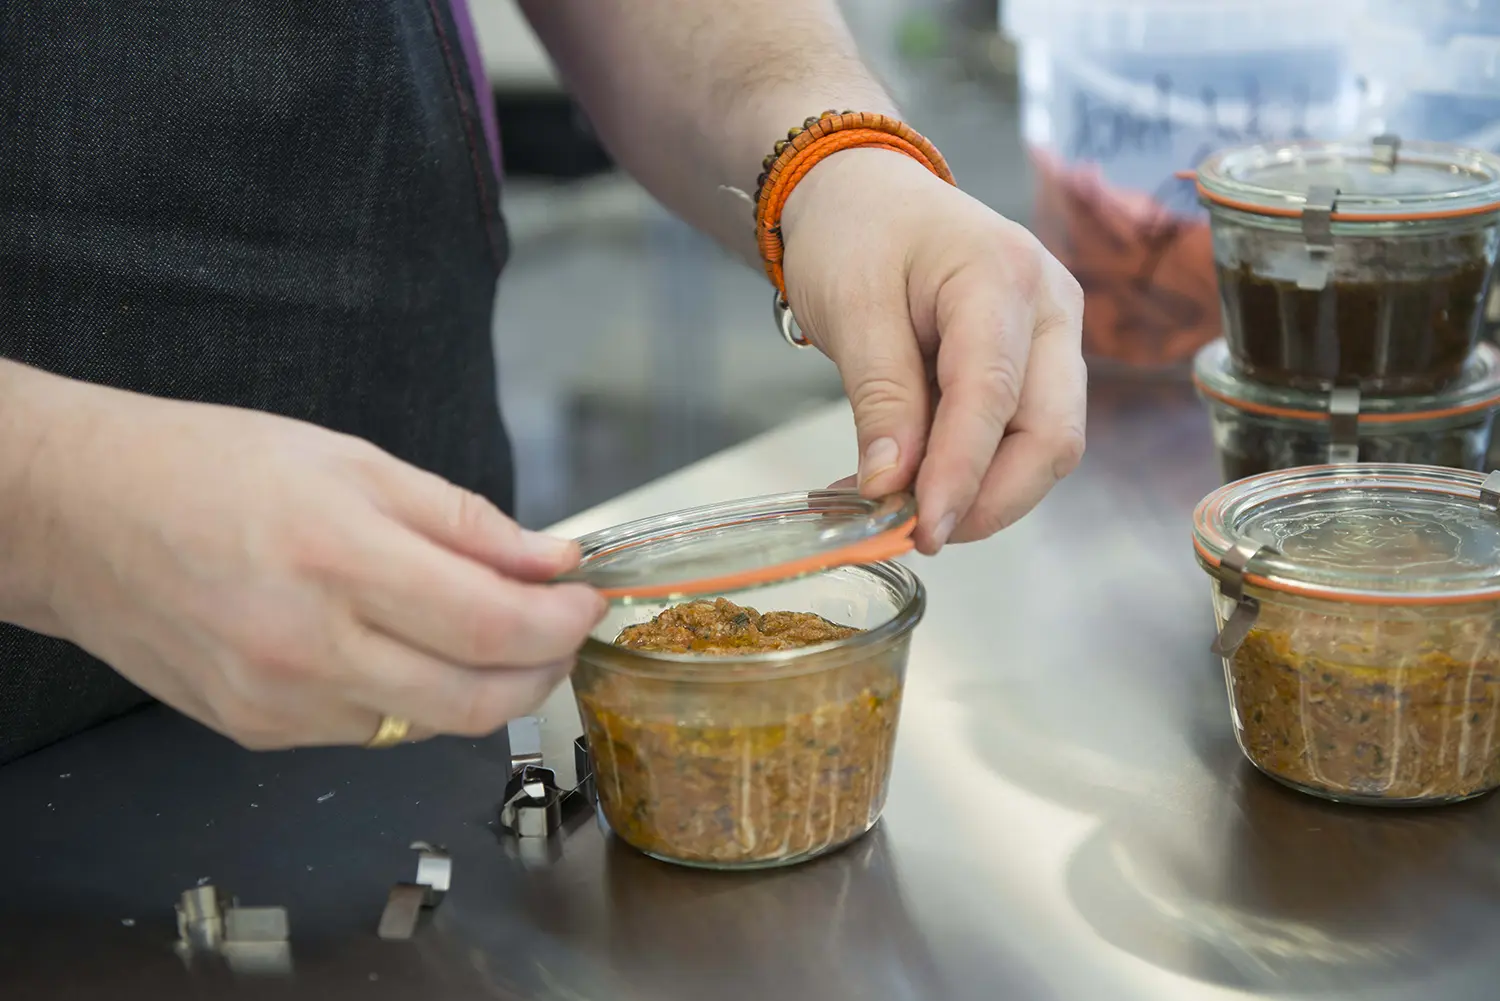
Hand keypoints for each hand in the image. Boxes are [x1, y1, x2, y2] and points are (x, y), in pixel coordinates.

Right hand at [23, 385, 605, 749]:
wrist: (79, 517)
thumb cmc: (209, 469)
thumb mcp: (353, 463)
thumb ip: (464, 521)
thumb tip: (549, 561)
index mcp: (338, 559)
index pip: (493, 625)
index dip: (561, 622)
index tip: (585, 600)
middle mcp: (309, 648)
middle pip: (477, 700)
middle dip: (543, 669)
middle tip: (558, 629)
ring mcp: (280, 705)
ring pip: (431, 725)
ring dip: (483, 686)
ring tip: (489, 633)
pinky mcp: (260, 734)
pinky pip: (373, 731)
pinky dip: (416, 696)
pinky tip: (408, 650)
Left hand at [780, 148, 1086, 553]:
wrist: (867, 193)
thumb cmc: (856, 232)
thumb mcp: (850, 308)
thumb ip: (878, 397)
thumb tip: (891, 486)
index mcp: (1002, 274)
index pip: (992, 395)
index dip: (960, 473)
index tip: (921, 529)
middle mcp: (1051, 306)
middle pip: (1051, 433)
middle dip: (990, 499)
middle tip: (916, 533)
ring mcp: (1054, 334)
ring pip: (1047, 444)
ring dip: (984, 492)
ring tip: (902, 509)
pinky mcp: (1041, 361)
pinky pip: (1024, 433)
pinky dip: (976, 471)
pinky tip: (917, 483)